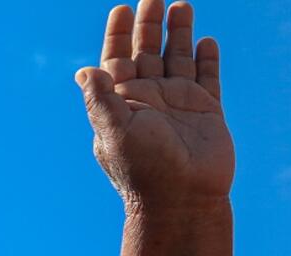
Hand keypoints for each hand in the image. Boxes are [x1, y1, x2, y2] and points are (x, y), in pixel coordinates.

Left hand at [76, 1, 232, 210]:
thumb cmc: (143, 169)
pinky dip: (206, 59)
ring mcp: (178, 104)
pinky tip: (206, 42)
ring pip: (178, 58)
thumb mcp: (115, 132)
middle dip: (149, 25)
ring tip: (181, 5)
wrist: (182, 201)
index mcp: (123, 103)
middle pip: (147, 52)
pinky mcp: (206, 111)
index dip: (118, 35)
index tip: (121, 9)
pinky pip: (207, 77)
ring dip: (179, 33)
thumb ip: (101, 99)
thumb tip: (83, 70)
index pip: (117, 59)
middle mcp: (149, 100)